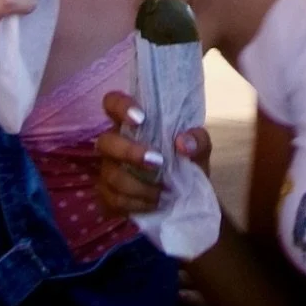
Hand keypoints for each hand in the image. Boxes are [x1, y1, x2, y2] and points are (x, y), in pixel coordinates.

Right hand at [96, 91, 212, 214]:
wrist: (188, 196)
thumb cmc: (187, 161)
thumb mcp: (200, 148)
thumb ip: (197, 140)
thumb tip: (183, 143)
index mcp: (133, 122)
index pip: (113, 102)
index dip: (120, 106)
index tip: (141, 118)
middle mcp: (116, 142)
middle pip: (105, 141)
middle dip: (129, 152)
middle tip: (158, 162)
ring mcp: (109, 169)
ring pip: (110, 174)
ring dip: (138, 185)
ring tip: (162, 190)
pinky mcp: (108, 194)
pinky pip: (113, 199)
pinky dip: (136, 203)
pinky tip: (153, 203)